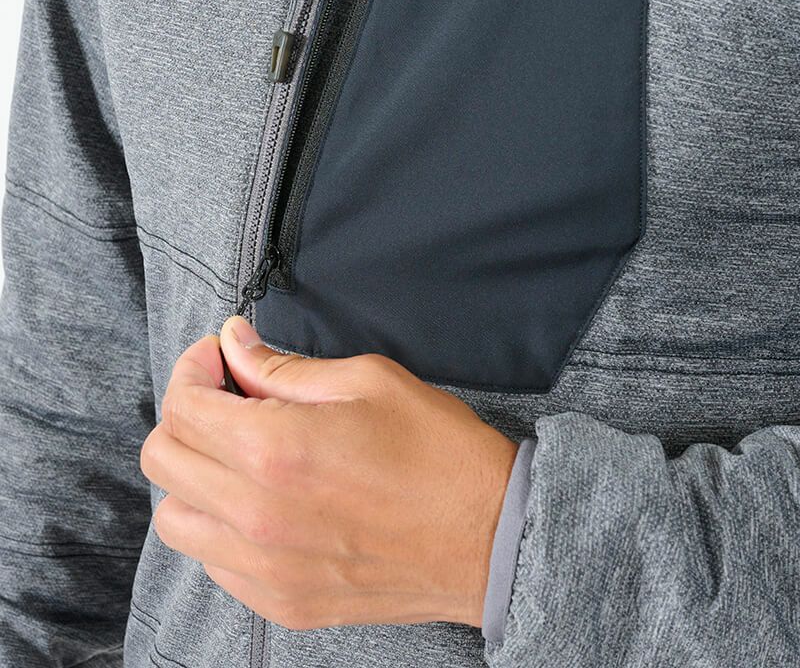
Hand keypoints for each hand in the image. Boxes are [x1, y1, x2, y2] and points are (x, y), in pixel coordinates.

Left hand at [140, 316, 518, 630]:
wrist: (489, 536)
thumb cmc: (439, 451)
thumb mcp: (369, 380)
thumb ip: (285, 367)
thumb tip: (235, 345)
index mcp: (276, 450)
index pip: (183, 406)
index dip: (193, 368)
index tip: (218, 356)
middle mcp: (257, 516)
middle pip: (162, 460)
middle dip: (186, 413)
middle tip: (227, 394)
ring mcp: (265, 568)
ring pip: (174, 520)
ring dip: (194, 475)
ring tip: (240, 452)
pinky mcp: (281, 603)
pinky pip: (212, 563)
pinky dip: (220, 524)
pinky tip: (263, 499)